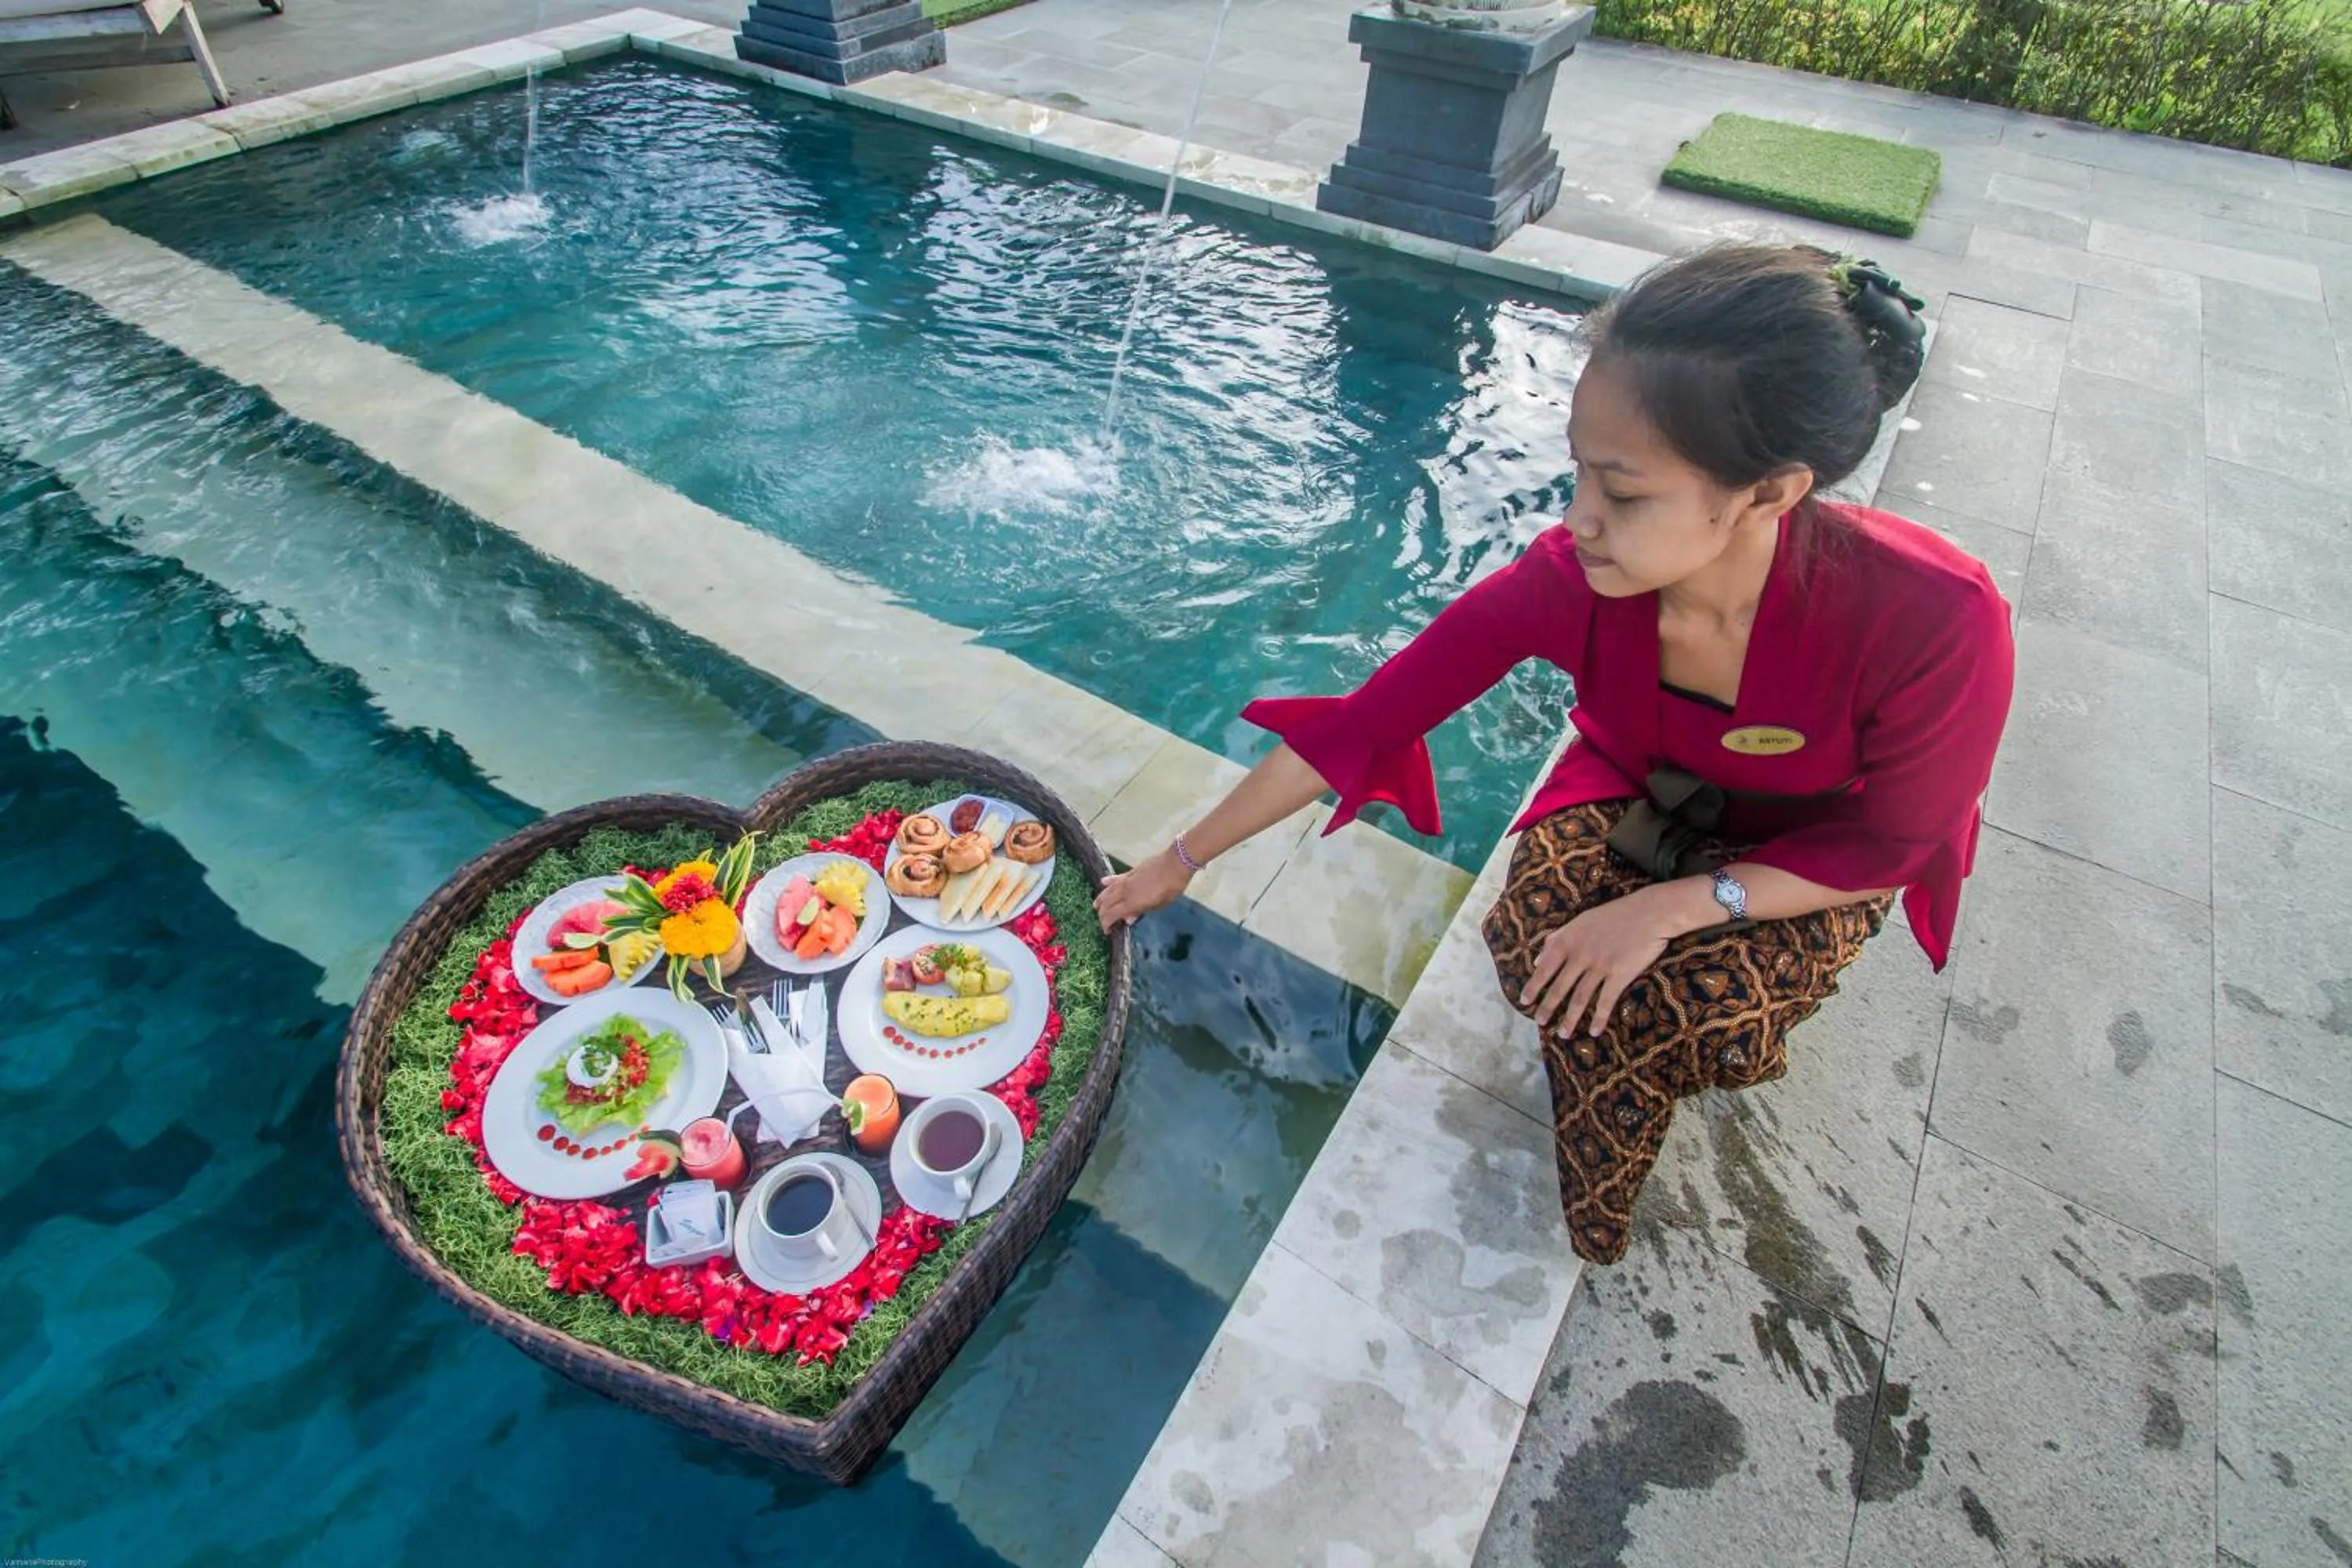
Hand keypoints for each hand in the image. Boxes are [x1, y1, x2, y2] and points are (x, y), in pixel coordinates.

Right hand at [1095, 848, 1192, 930]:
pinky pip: (1115, 879)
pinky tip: (1103, 882)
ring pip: (1107, 890)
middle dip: (1102, 914)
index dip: (1106, 923)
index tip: (1107, 931)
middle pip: (1107, 903)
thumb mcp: (1159, 905)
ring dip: (1100, 899)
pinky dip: (1108, 882)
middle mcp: (1125, 891)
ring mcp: (1126, 880)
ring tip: (1095, 905)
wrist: (1175, 863)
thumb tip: (1127, 919)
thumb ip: (1141, 911)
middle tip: (1102, 921)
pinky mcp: (1130, 872)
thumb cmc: (1171, 887)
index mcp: (1132, 902)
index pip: (1112, 914)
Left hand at [1519, 887, 1678, 1038]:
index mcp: (1568, 940)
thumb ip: (1557, 940)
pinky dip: (1599, 1018)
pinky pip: (1606, 1001)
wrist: (1650, 913)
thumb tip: (1536, 961)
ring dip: (1570, 1018)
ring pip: (1580, 998)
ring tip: (1563, 1034)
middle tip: (1540, 1022)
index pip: (1545, 968)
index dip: (1534, 986)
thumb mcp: (1580, 922)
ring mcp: (1600, 966)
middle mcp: (1580, 955)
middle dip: (1548, 1007)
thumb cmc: (1614, 915)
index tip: (1524, 1001)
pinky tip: (1594, 1031)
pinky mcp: (1620, 975)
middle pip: (1560, 987)